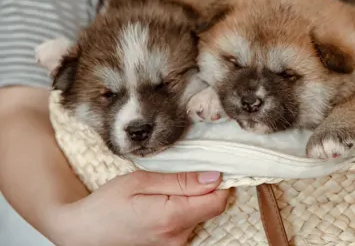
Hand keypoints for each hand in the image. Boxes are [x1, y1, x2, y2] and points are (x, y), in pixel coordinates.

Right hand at [52, 170, 228, 245]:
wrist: (82, 234)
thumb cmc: (106, 204)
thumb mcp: (140, 181)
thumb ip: (180, 180)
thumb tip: (214, 177)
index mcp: (171, 217)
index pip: (217, 201)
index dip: (220, 183)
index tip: (211, 169)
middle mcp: (177, 237)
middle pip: (210, 208)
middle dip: (203, 190)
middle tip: (178, 178)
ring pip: (200, 216)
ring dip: (191, 201)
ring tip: (163, 193)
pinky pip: (188, 226)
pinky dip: (182, 212)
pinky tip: (162, 206)